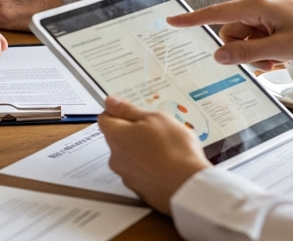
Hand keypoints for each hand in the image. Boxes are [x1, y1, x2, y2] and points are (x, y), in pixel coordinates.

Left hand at [98, 96, 210, 212]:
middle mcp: (115, 158)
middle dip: (133, 133)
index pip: (105, 119)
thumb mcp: (155, 118)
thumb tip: (110, 102)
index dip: (118, 112)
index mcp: (116, 136)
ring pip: (130, 157)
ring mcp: (126, 176)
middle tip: (157, 131)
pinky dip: (149, 169)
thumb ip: (129, 110)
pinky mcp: (139, 191)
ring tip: (166, 151)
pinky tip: (167, 167)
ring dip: (142, 152)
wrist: (188, 186)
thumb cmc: (173, 149)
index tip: (134, 113)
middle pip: (118, 139)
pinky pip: (140, 174)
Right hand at [166, 0, 292, 70]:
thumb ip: (247, 54)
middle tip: (268, 62)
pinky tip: (284, 54)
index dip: (192, 19)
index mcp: (257, 5)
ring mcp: (268, 10)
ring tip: (280, 59)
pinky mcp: (276, 17)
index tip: (171, 21)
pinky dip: (266, 48)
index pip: (215, 13)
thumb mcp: (282, 49)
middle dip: (243, 51)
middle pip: (231, 32)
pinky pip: (259, 36)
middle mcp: (259, 4)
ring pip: (245, 37)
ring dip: (257, 53)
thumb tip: (219, 56)